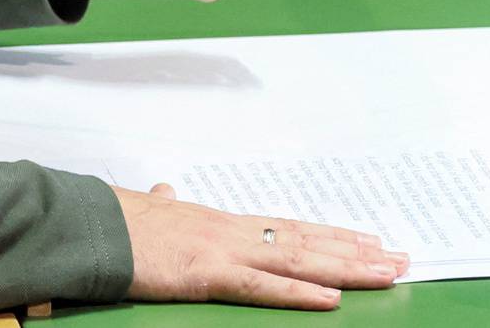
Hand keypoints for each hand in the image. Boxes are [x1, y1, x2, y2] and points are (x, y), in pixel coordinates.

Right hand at [117, 183, 407, 309]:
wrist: (88, 223)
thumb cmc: (114, 219)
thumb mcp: (146, 210)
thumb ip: (163, 204)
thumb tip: (164, 191)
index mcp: (221, 223)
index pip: (288, 228)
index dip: (330, 235)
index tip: (368, 239)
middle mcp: (233, 231)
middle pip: (307, 241)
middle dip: (356, 252)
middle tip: (401, 257)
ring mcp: (223, 250)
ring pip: (298, 260)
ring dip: (347, 268)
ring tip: (388, 271)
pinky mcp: (206, 274)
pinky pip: (262, 287)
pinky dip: (299, 293)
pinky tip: (332, 299)